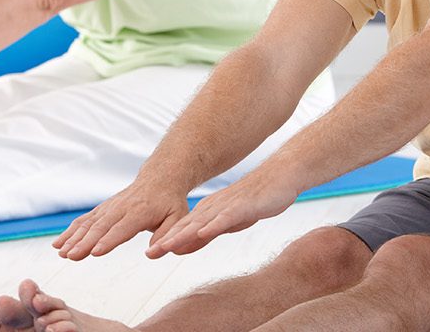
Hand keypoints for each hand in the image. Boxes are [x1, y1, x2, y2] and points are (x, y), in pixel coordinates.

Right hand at [53, 182, 190, 260]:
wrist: (159, 178)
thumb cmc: (169, 202)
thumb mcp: (177, 217)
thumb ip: (166, 235)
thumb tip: (152, 253)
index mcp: (140, 212)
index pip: (122, 228)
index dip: (108, 240)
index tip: (95, 252)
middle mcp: (121, 208)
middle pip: (100, 227)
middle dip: (84, 242)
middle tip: (71, 256)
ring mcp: (109, 207)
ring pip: (88, 223)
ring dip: (73, 238)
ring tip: (61, 253)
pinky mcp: (102, 209)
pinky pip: (84, 220)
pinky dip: (70, 231)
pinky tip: (58, 244)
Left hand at [147, 172, 298, 257]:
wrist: (280, 177)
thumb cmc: (254, 201)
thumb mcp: (227, 223)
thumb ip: (206, 234)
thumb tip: (182, 248)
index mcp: (208, 211)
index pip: (183, 229)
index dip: (166, 241)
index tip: (150, 254)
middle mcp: (213, 207)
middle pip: (187, 226)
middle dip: (168, 240)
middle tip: (149, 254)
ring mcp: (227, 206)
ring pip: (201, 222)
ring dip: (183, 234)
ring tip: (166, 246)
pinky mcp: (243, 206)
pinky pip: (226, 217)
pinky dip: (213, 225)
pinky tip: (202, 232)